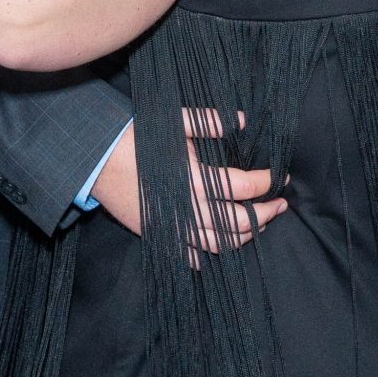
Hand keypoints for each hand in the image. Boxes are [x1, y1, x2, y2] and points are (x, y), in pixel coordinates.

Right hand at [91, 111, 287, 254]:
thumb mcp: (174, 122)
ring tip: (260, 222)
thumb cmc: (136, 136)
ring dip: (247, 235)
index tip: (280, 177)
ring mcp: (174, 228)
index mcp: (195, 179)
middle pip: (241, 222)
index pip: (246, 187)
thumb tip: (244, 121)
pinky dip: (212, 252)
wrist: (96, 158)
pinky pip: (193, 256)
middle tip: (280, 203)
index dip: (268, 182)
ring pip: (222, 244)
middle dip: (267, 213)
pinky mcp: (161, 237)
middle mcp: (188, 209)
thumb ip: (211, 122)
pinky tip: (223, 240)